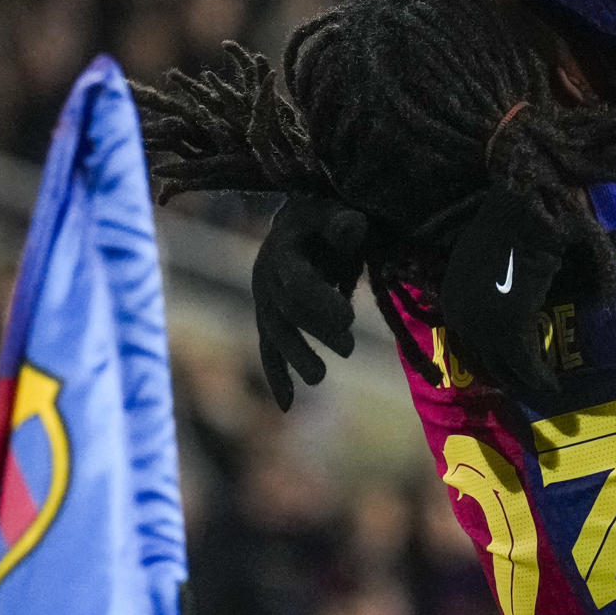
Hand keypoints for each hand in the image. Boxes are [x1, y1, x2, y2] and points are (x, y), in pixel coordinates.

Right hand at [251, 195, 366, 409]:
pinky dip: (277, 376)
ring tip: (319, 378)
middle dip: (318, 331)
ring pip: (276, 335)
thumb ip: (343, 221)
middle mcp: (265, 279)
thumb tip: (351, 227)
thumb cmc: (326, 217)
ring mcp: (265, 302)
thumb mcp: (335, 210)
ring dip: (296, 357)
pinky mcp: (270, 319)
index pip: (297, 283)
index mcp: (281, 251)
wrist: (302, 221)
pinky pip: (269, 350)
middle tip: (350, 347)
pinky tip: (288, 404)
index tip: (348, 317)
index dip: (320, 301)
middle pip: (289, 312)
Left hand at [439, 188, 563, 396]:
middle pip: (482, 357)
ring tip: (542, 389)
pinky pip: (526, 363)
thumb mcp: (481, 257)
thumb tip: (500, 298)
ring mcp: (483, 326)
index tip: (503, 365)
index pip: (466, 338)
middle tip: (522, 384)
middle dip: (503, 373)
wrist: (520, 214)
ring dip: (524, 381)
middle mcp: (460, 317)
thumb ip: (484, 285)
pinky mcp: (510, 330)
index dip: (487, 354)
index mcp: (450, 298)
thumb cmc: (506, 226)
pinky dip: (540, 378)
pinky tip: (553, 386)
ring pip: (505, 365)